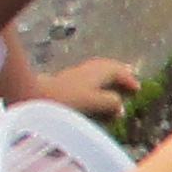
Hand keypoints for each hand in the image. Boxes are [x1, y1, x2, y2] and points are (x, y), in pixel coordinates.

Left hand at [25, 54, 146, 118]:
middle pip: (107, 66)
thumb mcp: (93, 102)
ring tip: (113, 81)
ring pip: (96, 70)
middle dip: (119, 71)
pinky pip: (87, 76)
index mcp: (98, 72)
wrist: (33, 96)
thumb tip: (121, 105)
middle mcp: (88, 70)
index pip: (118, 72)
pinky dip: (95, 80)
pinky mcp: (64, 81)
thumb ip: (110, 102)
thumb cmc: (66, 99)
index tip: (138, 88)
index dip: (128, 80)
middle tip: (129, 75)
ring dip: (107, 74)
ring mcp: (75, 74)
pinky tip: (92, 88)